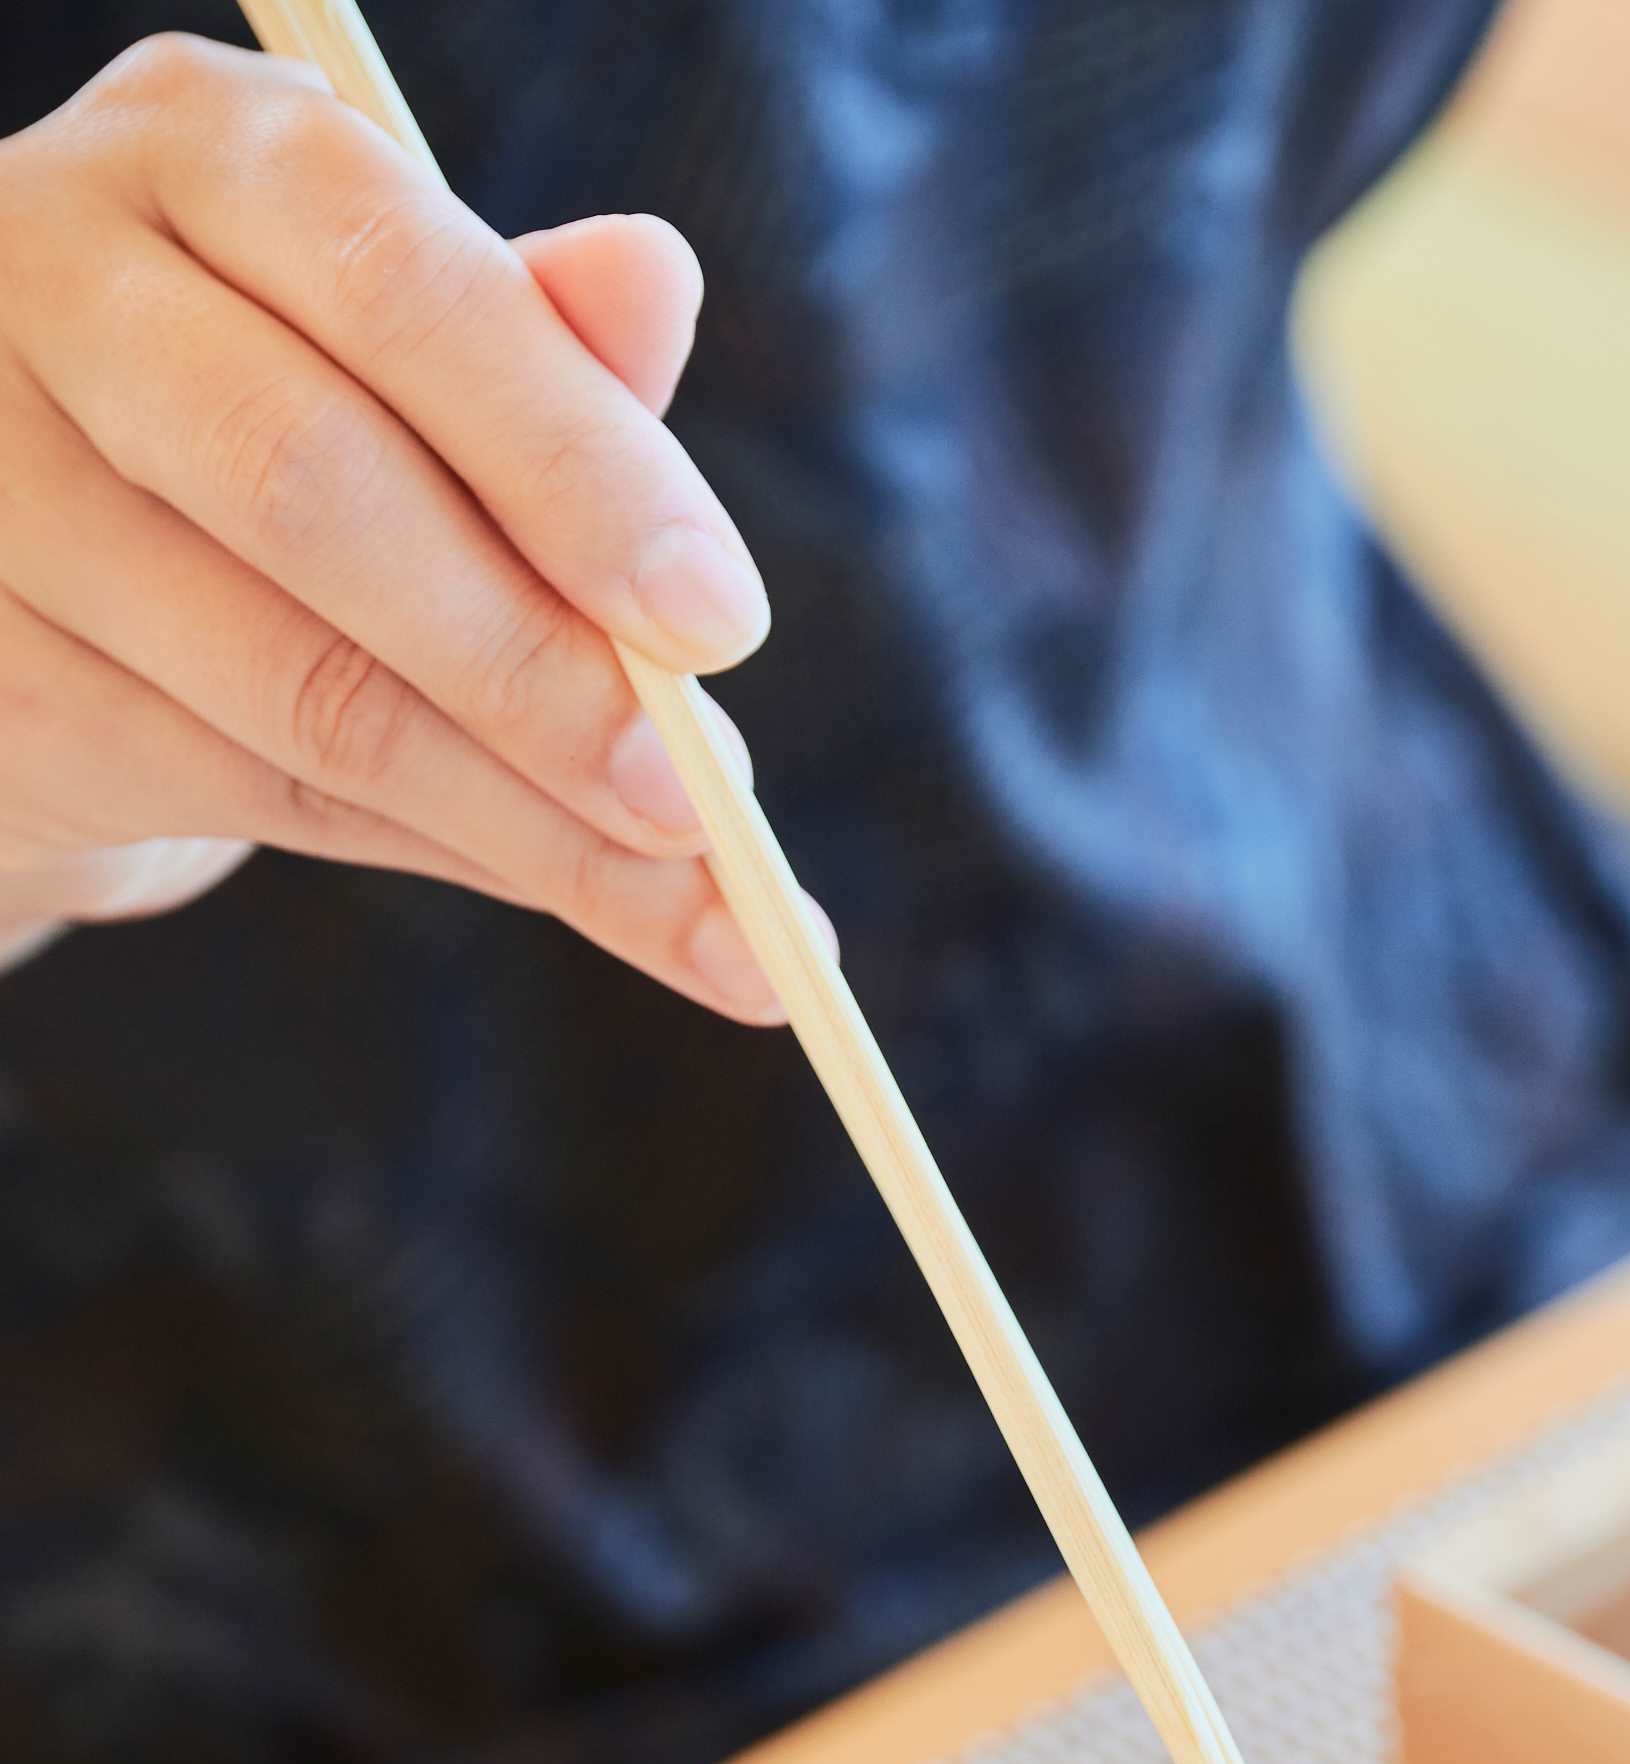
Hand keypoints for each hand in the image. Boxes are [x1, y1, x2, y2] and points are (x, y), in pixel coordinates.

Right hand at [0, 34, 793, 1016]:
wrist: (63, 585)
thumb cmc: (288, 432)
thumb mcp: (416, 362)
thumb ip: (539, 345)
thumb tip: (657, 279)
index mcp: (203, 154)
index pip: (397, 284)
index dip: (572, 460)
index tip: (719, 622)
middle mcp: (60, 281)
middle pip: (310, 482)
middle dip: (535, 665)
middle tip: (698, 799)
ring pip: (289, 682)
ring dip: (514, 810)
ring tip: (686, 899)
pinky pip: (253, 791)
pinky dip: (443, 849)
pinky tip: (564, 882)